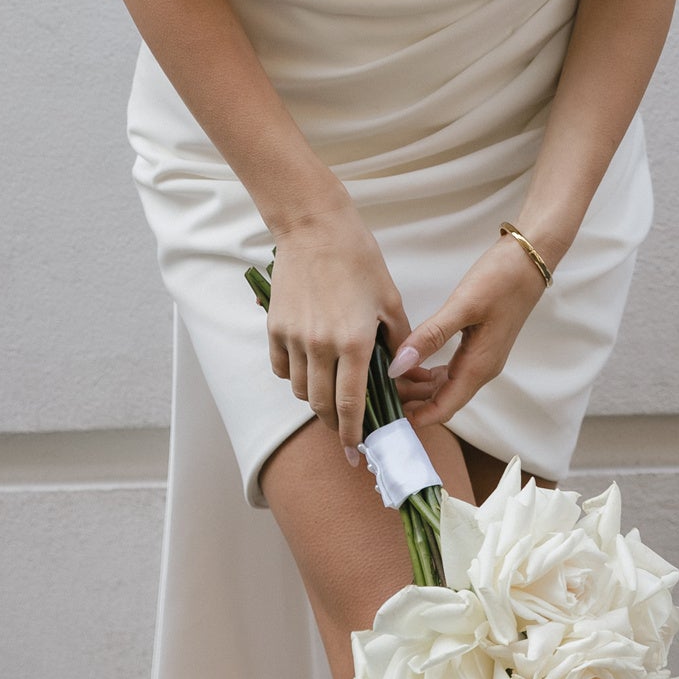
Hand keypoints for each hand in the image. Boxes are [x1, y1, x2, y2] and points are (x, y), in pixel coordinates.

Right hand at [265, 196, 445, 454]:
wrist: (315, 227)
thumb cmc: (359, 259)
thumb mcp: (389, 300)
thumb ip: (398, 343)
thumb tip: (404, 375)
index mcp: (353, 343)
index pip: (352, 405)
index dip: (354, 434)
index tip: (356, 451)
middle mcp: (320, 346)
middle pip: (321, 405)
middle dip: (335, 423)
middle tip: (345, 427)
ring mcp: (293, 337)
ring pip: (299, 390)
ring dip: (314, 398)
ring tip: (328, 392)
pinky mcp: (274, 326)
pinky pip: (280, 367)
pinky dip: (293, 375)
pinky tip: (307, 367)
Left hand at [389, 238, 546, 432]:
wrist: (529, 260)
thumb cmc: (501, 280)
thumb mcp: (462, 307)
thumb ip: (429, 337)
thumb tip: (398, 367)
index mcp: (478, 367)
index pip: (444, 408)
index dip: (417, 418)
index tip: (387, 418)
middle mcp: (481, 368)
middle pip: (442, 400)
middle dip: (412, 403)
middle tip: (378, 393)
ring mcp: (481, 357)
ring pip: (445, 385)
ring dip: (418, 387)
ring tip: (387, 378)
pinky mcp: (479, 344)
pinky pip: (450, 369)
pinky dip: (428, 371)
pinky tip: (411, 360)